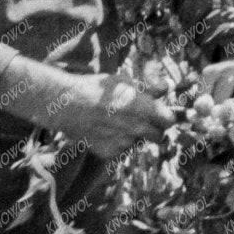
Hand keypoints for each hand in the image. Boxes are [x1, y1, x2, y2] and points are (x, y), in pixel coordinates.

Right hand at [38, 71, 171, 157]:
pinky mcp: (109, 152)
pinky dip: (115, 144)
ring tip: (114, 124)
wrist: (64, 105)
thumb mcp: (122, 81)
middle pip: (159, 136)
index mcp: (145, 109)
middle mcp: (138, 128)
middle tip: (137, 121)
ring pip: (137, 143)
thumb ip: (148, 87)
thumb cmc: (94, 89)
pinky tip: (103, 132)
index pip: (169, 121)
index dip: (163, 117)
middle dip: (152, 129)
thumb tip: (167, 86)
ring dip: (132, 137)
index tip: (156, 115)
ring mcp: (124, 143)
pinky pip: (120, 151)